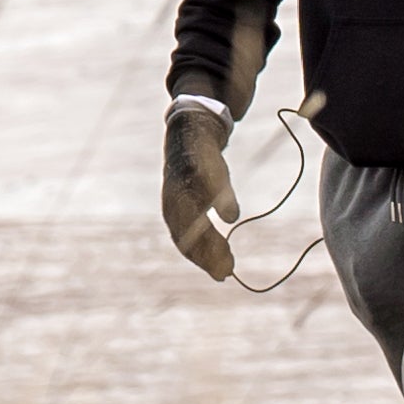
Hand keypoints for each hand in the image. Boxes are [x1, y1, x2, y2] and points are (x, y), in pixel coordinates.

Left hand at [162, 102, 238, 279]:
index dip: (201, 258)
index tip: (221, 275)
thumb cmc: (196, 176)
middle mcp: (175, 194)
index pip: (183, 240)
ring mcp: (186, 174)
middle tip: (225, 270)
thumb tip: (222, 272)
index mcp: (174, 210)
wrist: (190, 128)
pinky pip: (206, 177)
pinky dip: (216, 197)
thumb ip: (209, 235)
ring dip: (209, 231)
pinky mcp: (198, 155)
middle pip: (187, 227)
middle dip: (205, 250)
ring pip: (194, 206)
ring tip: (227, 251)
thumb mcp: (200, 205)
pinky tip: (230, 215)